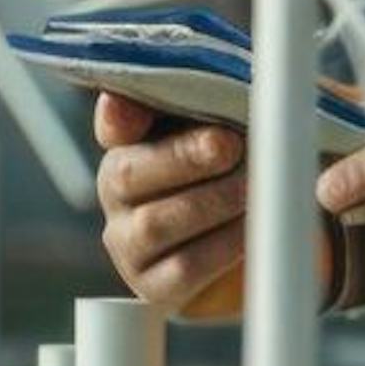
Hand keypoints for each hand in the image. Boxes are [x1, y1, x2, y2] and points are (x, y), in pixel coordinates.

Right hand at [93, 92, 325, 319]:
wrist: (251, 236)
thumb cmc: (240, 165)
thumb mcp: (235, 123)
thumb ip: (226, 97)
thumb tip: (248, 79)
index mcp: (130, 142)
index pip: (112, 122)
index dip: (117, 113)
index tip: (129, 106)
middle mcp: (117, 191)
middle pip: (127, 172)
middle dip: (182, 158)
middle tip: (230, 145)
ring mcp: (129, 242)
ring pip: (156, 223)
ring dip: (211, 203)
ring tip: (252, 189)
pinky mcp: (154, 286)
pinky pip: (184, 268)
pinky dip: (223, 247)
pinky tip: (251, 231)